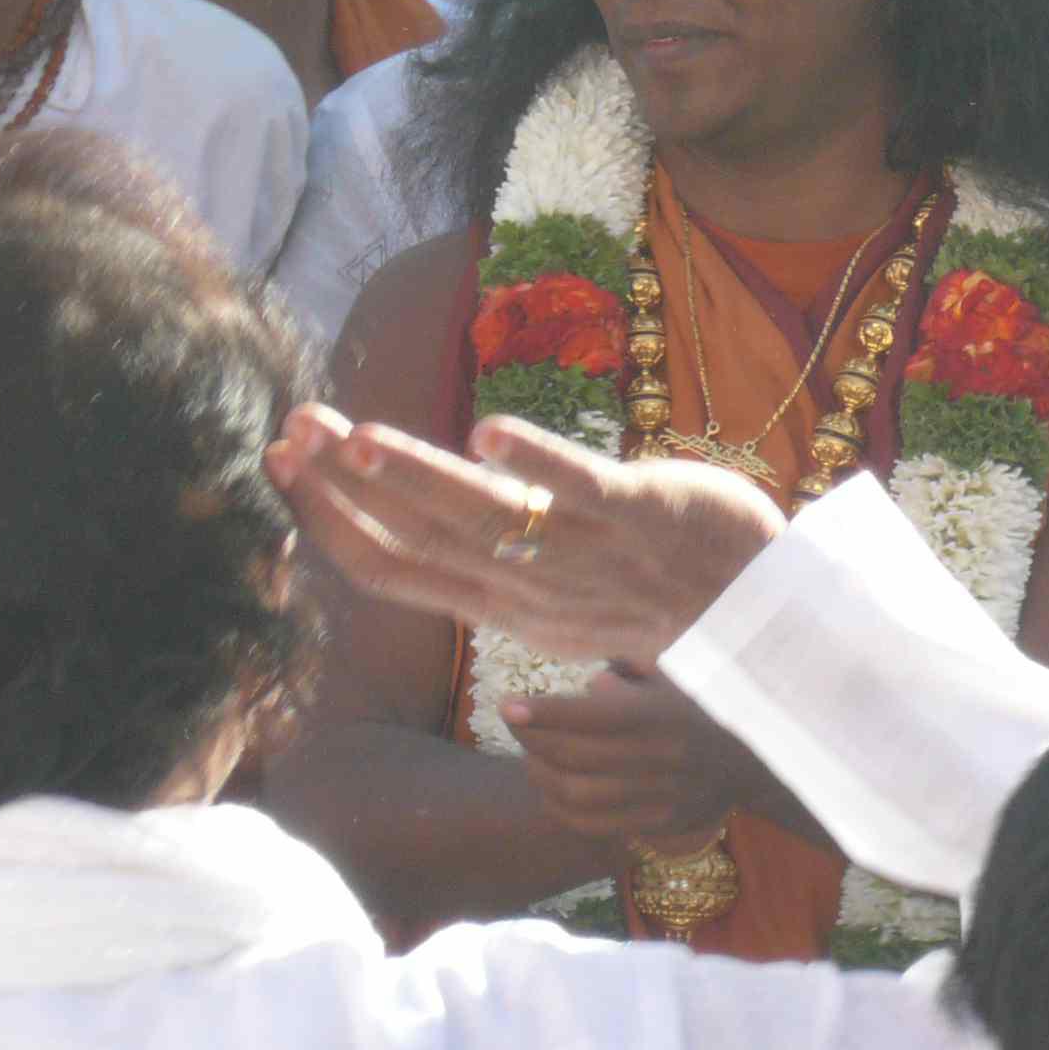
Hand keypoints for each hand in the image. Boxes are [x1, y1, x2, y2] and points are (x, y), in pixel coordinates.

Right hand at [269, 403, 785, 663]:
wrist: (767, 619)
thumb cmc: (651, 592)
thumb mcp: (552, 596)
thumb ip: (485, 557)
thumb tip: (412, 504)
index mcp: (504, 605)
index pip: (394, 569)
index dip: (330, 518)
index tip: (281, 459)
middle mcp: (535, 589)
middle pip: (421, 538)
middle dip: (349, 486)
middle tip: (292, 430)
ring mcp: (590, 554)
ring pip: (488, 518)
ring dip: (420, 477)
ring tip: (359, 436)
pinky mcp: (646, 516)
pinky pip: (585, 491)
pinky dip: (539, 463)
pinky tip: (490, 430)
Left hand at [504, 666, 777, 844]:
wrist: (762, 759)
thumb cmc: (708, 701)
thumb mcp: (681, 670)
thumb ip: (633, 670)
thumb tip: (589, 686)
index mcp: (666, 714)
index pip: (593, 716)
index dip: (544, 713)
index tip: (508, 705)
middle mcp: (663, 758)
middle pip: (575, 758)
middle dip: (532, 740)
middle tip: (516, 723)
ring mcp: (662, 795)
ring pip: (578, 796)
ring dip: (541, 776)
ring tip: (531, 756)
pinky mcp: (659, 822)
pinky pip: (594, 826)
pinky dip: (561, 810)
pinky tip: (551, 789)